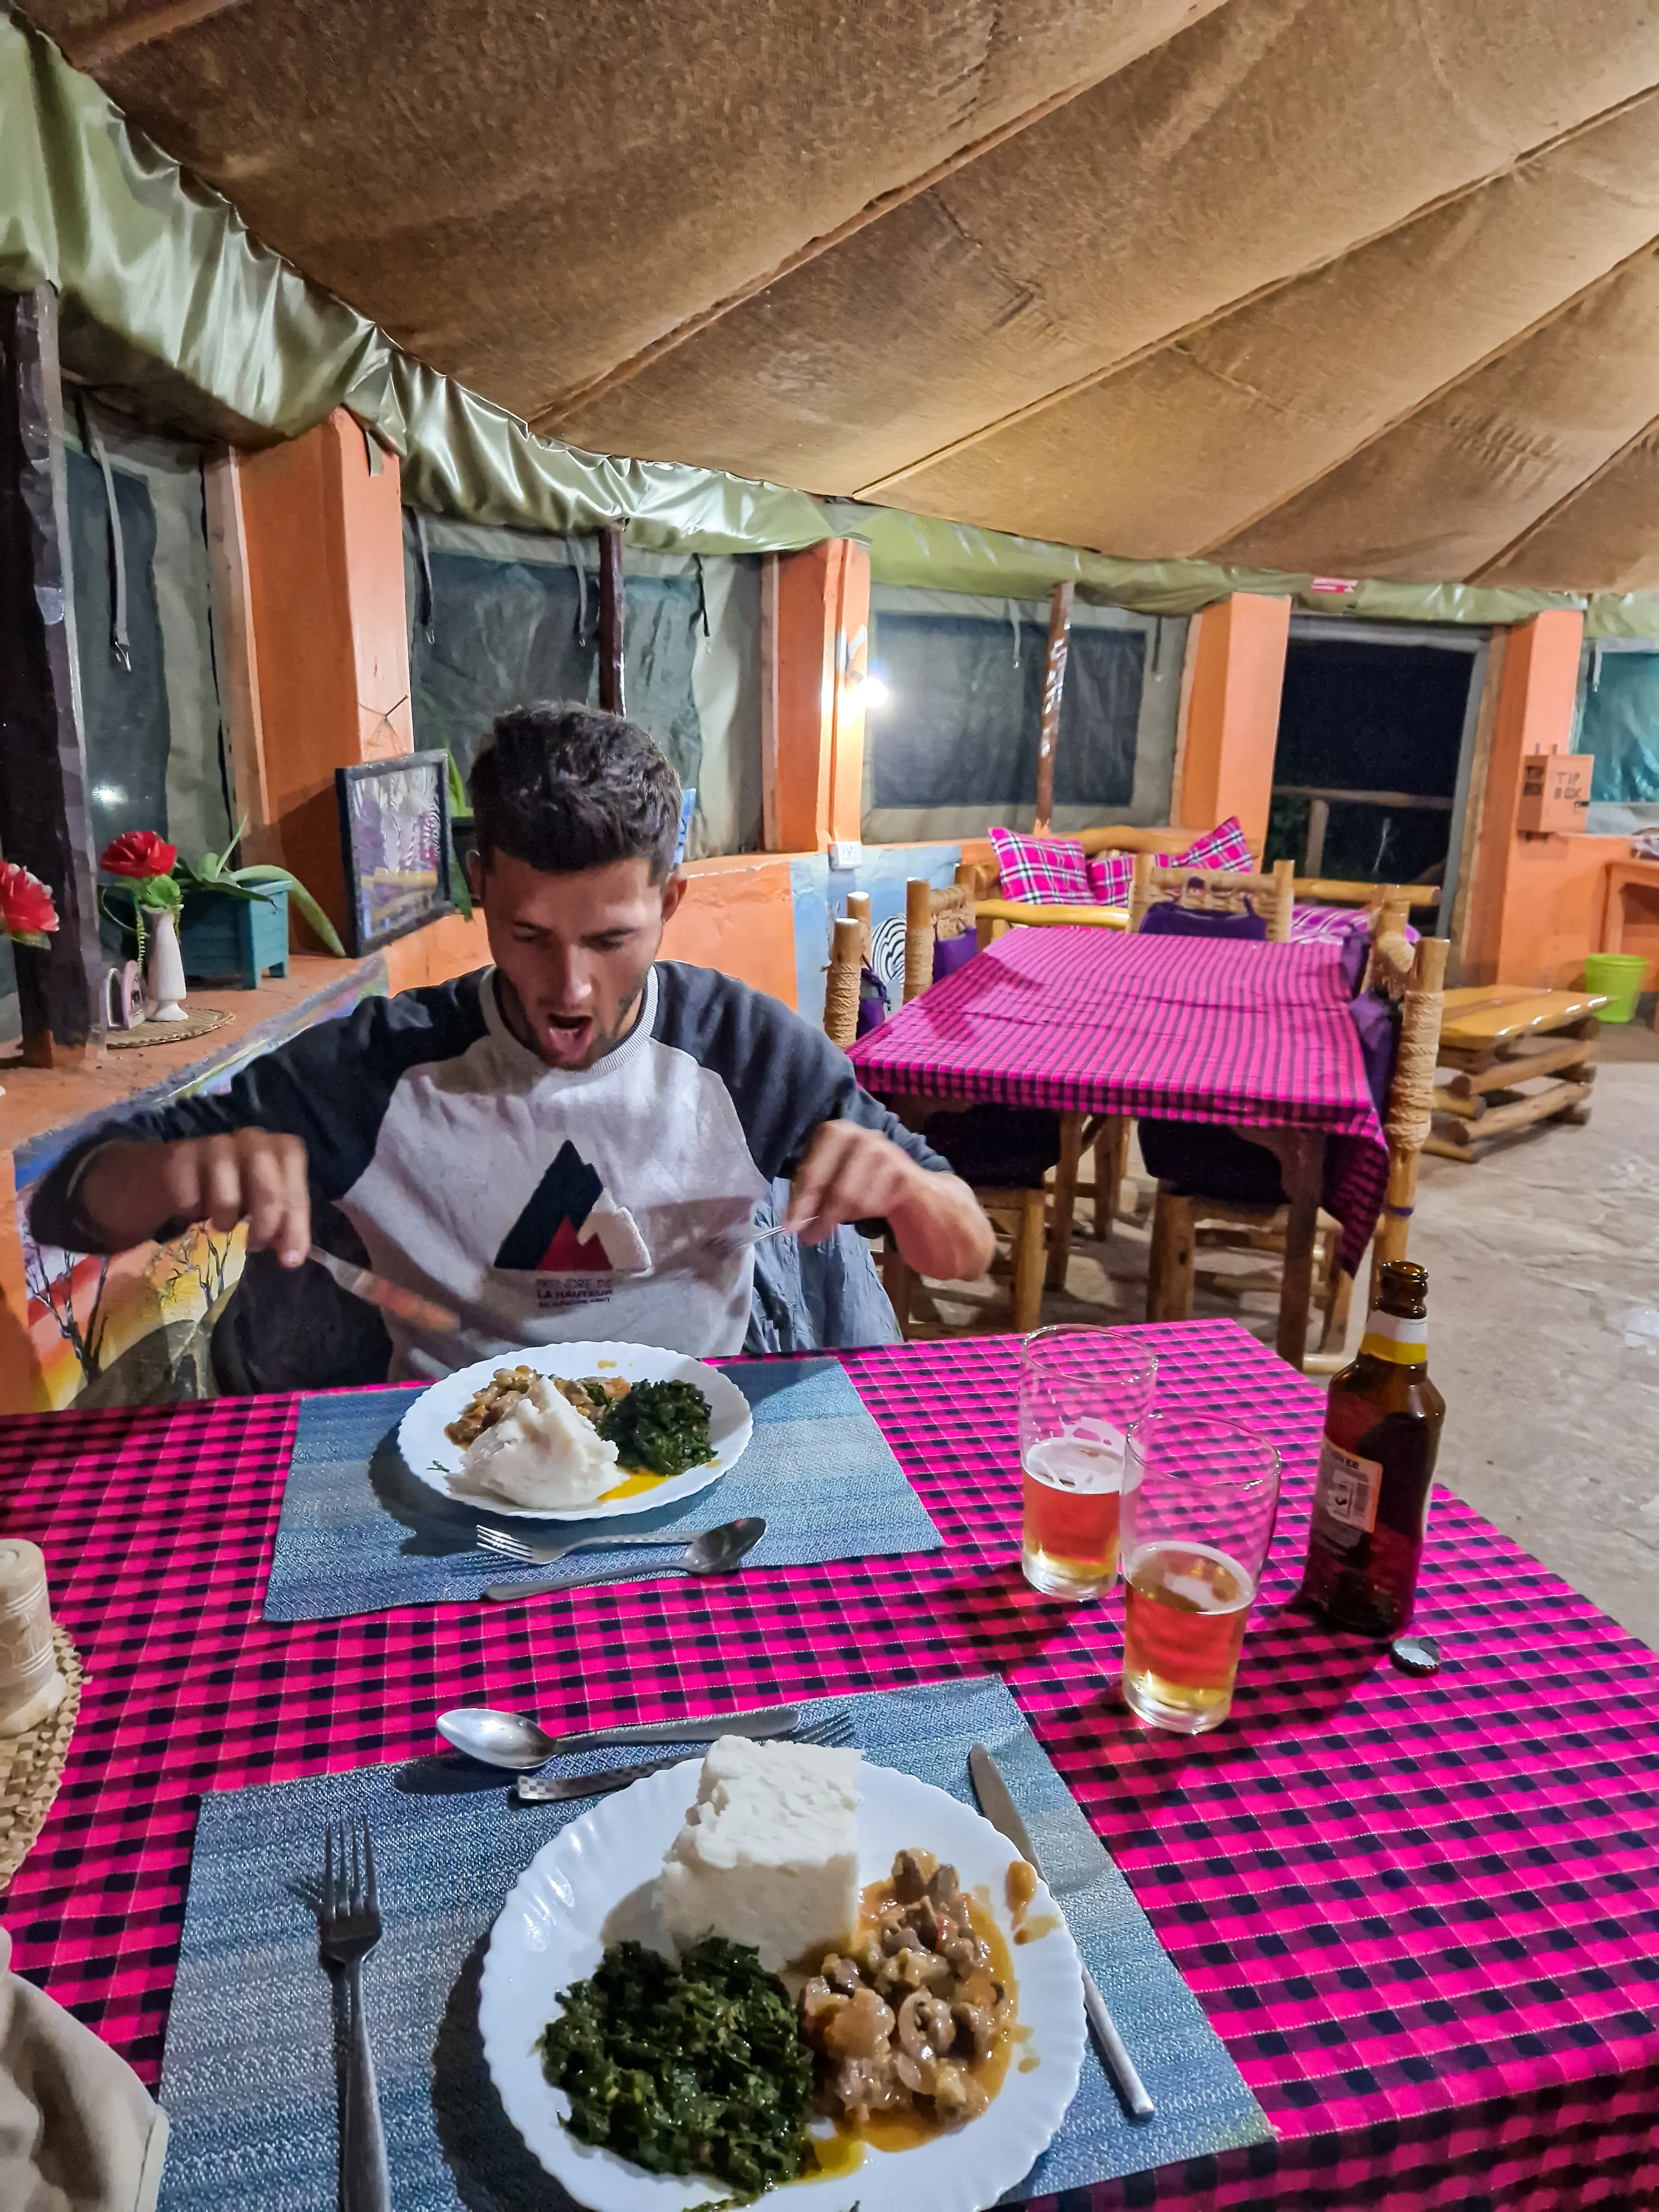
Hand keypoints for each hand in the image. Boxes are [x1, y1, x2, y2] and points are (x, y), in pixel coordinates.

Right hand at [77, 1130, 311, 1265]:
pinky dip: (192, 1210)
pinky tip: (189, 1213)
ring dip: (227, 1216)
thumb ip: (278, 1225)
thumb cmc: (214, 1195)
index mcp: (273, 1148)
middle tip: (254, 1245)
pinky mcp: (175, 1159)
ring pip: (228, 1188)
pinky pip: (190, 1194)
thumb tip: (293, 1256)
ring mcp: (210, 1145)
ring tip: (222, 1226)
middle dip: (266, 1221)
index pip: (294, 1167)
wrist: (149, 1181)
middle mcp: (248, 1139)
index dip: (297, 1212)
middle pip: (268, 1182)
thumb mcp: (254, 1210)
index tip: (290, 1256)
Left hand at [786, 1122, 994, 1279]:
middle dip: (814, 1211)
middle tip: (805, 1237)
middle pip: (828, 1179)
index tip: (788, 1223)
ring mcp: (886, 1153)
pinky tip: (862, 1219)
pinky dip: (861, 1217)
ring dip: (834, 1219)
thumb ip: (817, 1190)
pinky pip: (872, 1203)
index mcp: (841, 1132)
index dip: (800, 1192)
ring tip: (824, 1233)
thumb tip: (791, 1217)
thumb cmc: (873, 1189)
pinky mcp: (905, 1176)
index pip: (813, 1162)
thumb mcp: (840, 1181)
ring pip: (848, 1195)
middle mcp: (864, 1135)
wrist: (930, 1200)